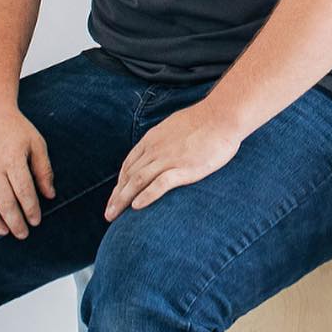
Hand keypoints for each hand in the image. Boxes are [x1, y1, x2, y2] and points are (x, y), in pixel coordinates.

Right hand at [0, 107, 54, 237]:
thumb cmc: (15, 128)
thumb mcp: (36, 143)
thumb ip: (44, 170)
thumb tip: (50, 195)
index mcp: (12, 159)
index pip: (23, 192)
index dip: (31, 210)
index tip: (37, 221)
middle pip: (3, 202)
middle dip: (15, 222)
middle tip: (23, 234)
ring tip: (4, 231)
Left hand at [105, 102, 243, 218]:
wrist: (222, 115)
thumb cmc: (206, 120)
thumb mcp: (176, 125)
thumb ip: (165, 138)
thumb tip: (163, 146)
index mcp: (152, 139)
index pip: (129, 164)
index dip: (119, 182)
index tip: (115, 196)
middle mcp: (156, 149)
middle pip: (129, 175)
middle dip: (116, 196)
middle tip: (108, 213)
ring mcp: (169, 159)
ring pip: (137, 181)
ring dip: (123, 200)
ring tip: (114, 215)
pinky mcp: (184, 168)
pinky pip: (160, 184)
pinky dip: (146, 196)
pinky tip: (137, 207)